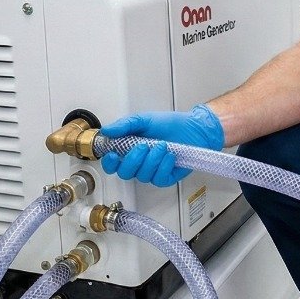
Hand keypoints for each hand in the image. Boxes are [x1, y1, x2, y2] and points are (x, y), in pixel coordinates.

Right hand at [99, 105, 224, 187]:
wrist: (193, 128)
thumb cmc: (169, 124)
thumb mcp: (144, 119)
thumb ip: (125, 125)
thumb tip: (106, 131)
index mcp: (129, 150)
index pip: (112, 164)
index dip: (110, 163)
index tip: (114, 155)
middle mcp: (139, 163)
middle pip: (125, 173)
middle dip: (134, 159)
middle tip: (145, 145)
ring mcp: (152, 171)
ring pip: (143, 176)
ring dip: (153, 160)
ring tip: (163, 145)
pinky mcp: (166, 178)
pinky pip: (159, 179)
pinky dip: (164, 166)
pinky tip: (170, 156)